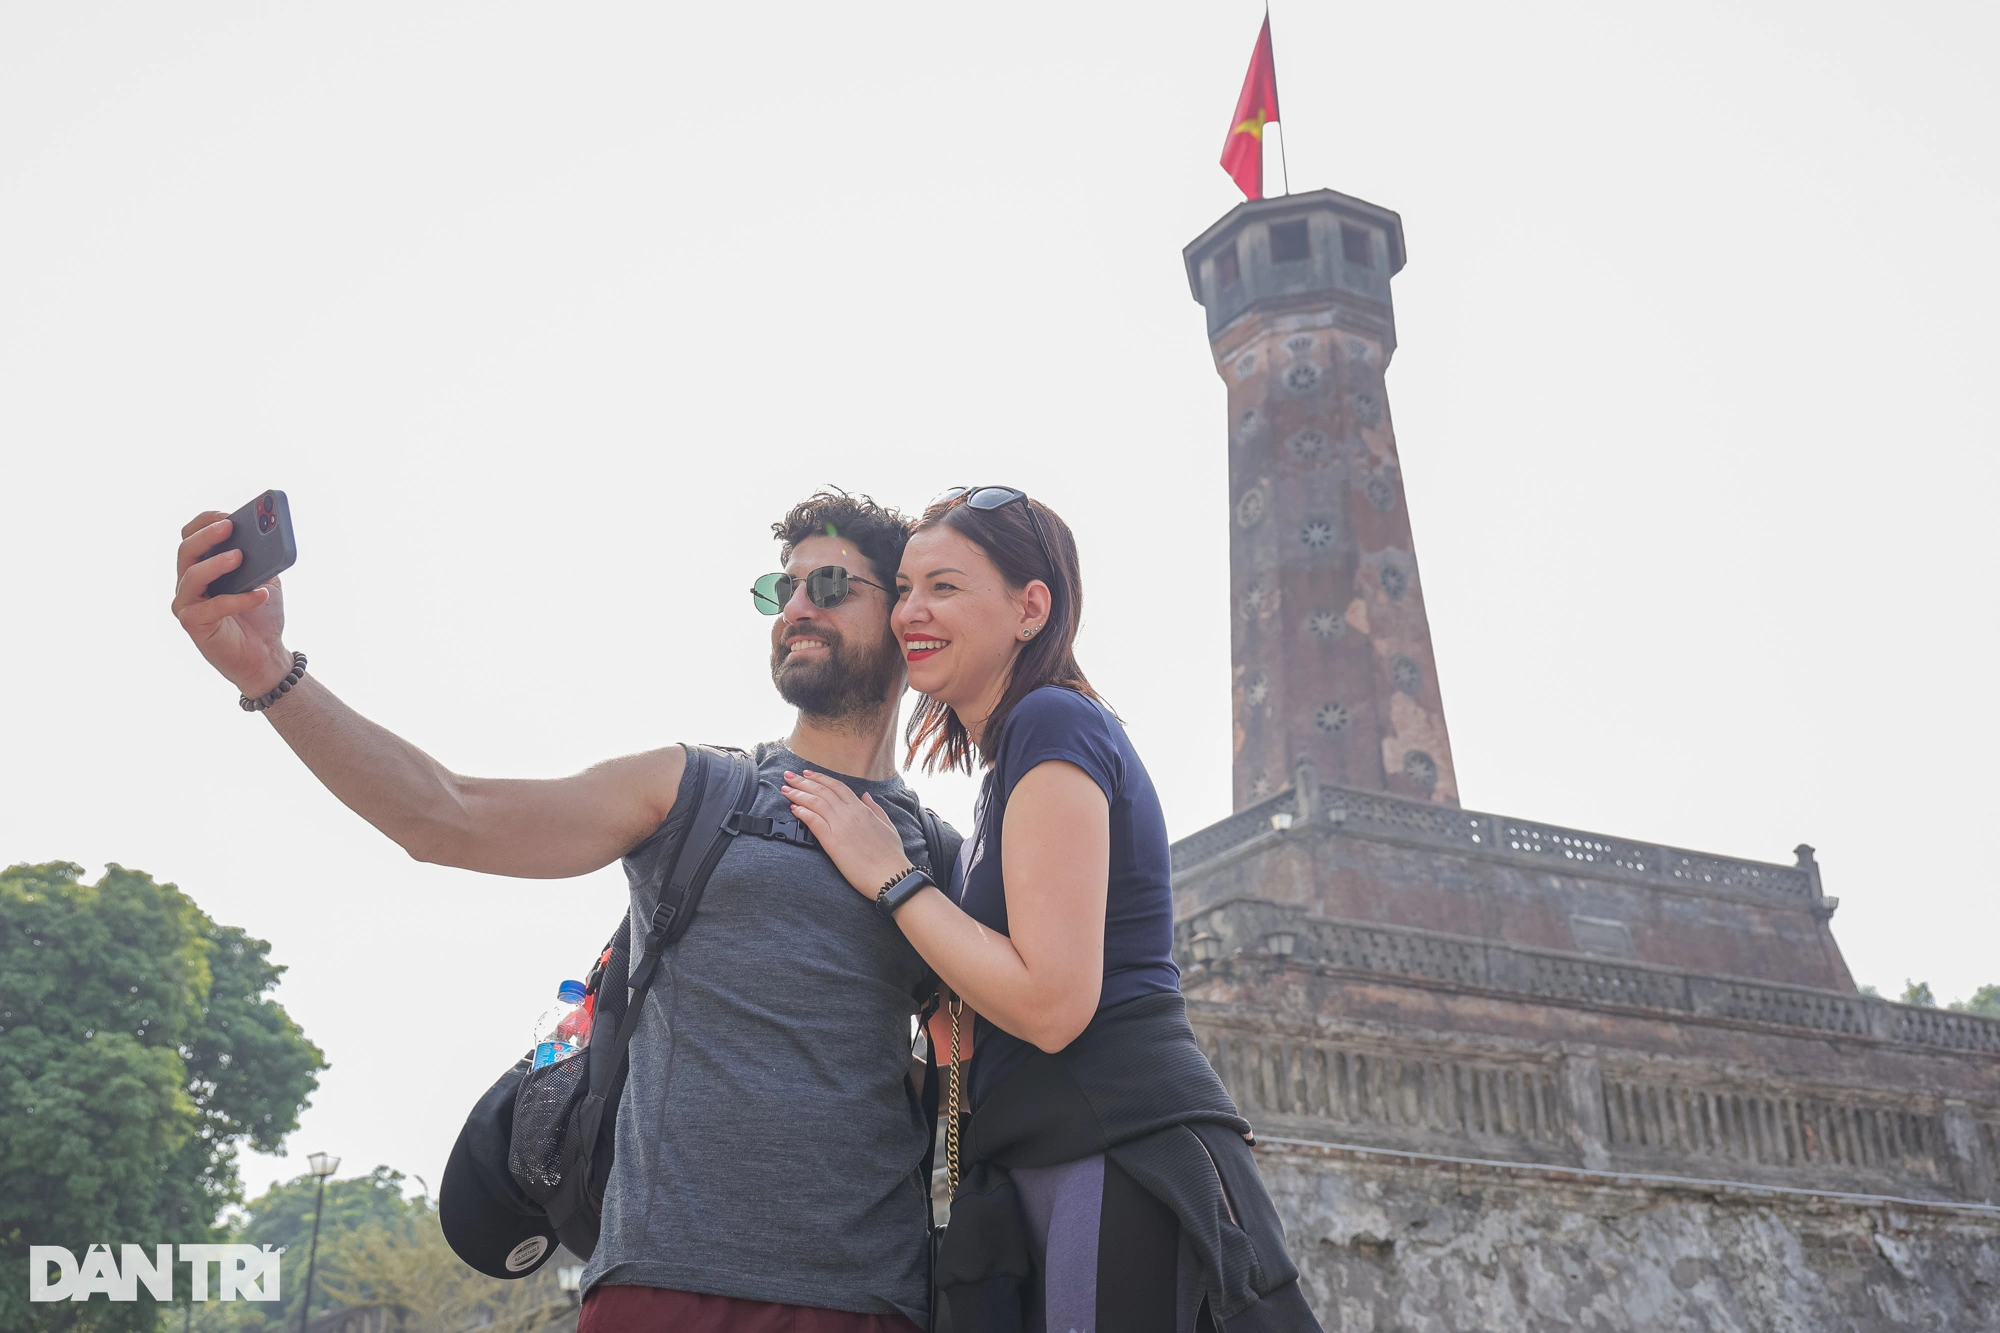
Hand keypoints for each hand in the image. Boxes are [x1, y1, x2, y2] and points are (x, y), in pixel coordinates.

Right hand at [171, 511, 293, 696]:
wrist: (266, 654)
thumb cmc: (261, 614)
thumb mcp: (266, 578)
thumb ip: (262, 557)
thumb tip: (266, 534)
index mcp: (202, 566)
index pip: (190, 536)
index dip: (205, 522)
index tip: (228, 514)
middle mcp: (188, 582)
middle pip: (186, 550)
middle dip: (207, 535)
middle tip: (230, 526)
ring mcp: (187, 603)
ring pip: (192, 575)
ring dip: (216, 563)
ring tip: (240, 555)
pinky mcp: (193, 624)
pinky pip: (212, 607)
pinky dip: (238, 599)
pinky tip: (261, 593)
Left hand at [781, 770, 911, 901]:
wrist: (890, 875)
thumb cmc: (891, 855)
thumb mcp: (887, 826)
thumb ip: (875, 809)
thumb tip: (866, 796)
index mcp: (862, 809)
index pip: (837, 787)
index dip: (820, 778)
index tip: (807, 774)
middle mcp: (850, 813)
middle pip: (822, 791)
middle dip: (803, 781)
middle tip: (788, 775)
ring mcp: (841, 826)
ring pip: (815, 803)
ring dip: (798, 794)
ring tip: (785, 789)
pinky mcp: (833, 842)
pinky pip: (814, 821)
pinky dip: (802, 812)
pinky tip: (793, 808)